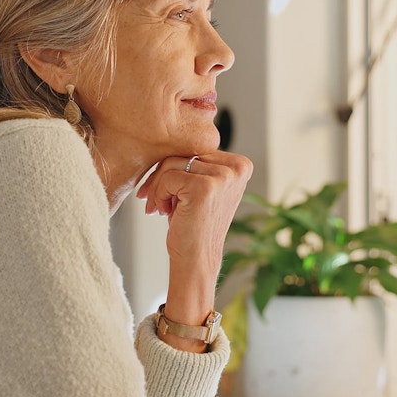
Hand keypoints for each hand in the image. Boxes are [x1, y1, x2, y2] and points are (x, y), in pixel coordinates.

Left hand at [136, 151, 252, 350]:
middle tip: (156, 201)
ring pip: (171, 163)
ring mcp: (223, 176)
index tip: (165, 191)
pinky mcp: (205, 186)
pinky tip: (163, 212)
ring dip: (158, 187)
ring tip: (162, 208)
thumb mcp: (200, 187)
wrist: (195, 260)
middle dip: (162, 177)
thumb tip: (166, 136)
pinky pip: (167, 176)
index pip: (195, 149)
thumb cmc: (192, 224)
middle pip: (183, 153)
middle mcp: (237, 167)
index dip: (174, 168)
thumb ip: (195, 163)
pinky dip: (158, 194)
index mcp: (240, 164)